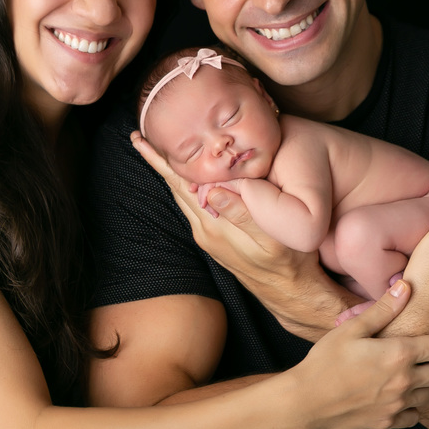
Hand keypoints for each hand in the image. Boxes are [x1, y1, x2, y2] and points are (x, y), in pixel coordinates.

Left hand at [131, 131, 353, 339]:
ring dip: (169, 173)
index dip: (162, 161)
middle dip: (157, 162)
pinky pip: (195, 205)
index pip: (181, 185)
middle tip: (138, 137)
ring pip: (183, 196)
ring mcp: (208, 234)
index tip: (143, 139)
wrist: (290, 291)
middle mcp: (205, 230)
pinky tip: (187, 176)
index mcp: (214, 226)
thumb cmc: (288, 261)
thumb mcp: (271, 237)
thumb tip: (213, 190)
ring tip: (155, 151)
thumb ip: (242, 214)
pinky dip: (186, 185)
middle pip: (176, 188)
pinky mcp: (216, 238)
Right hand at [292, 279, 428, 428]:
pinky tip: (413, 396)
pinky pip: (416, 415)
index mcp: (399, 354)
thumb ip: (383, 309)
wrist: (305, 402)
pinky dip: (419, 404)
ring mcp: (398, 404)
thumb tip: (406, 286)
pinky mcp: (388, 421)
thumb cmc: (325, 361)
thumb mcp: (352, 329)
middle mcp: (405, 381)